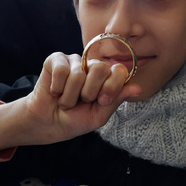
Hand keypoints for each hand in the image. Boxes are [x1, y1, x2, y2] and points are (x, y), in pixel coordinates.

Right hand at [0, 53, 141, 152]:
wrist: (48, 124)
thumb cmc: (74, 120)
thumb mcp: (99, 116)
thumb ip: (116, 99)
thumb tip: (137, 88)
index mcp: (105, 78)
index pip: (119, 71)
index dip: (112, 86)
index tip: (102, 100)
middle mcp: (91, 66)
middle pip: (101, 68)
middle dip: (90, 92)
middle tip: (81, 101)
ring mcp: (74, 61)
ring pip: (79, 74)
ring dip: (70, 96)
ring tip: (66, 101)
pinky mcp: (56, 60)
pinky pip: (62, 70)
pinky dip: (57, 88)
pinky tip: (55, 92)